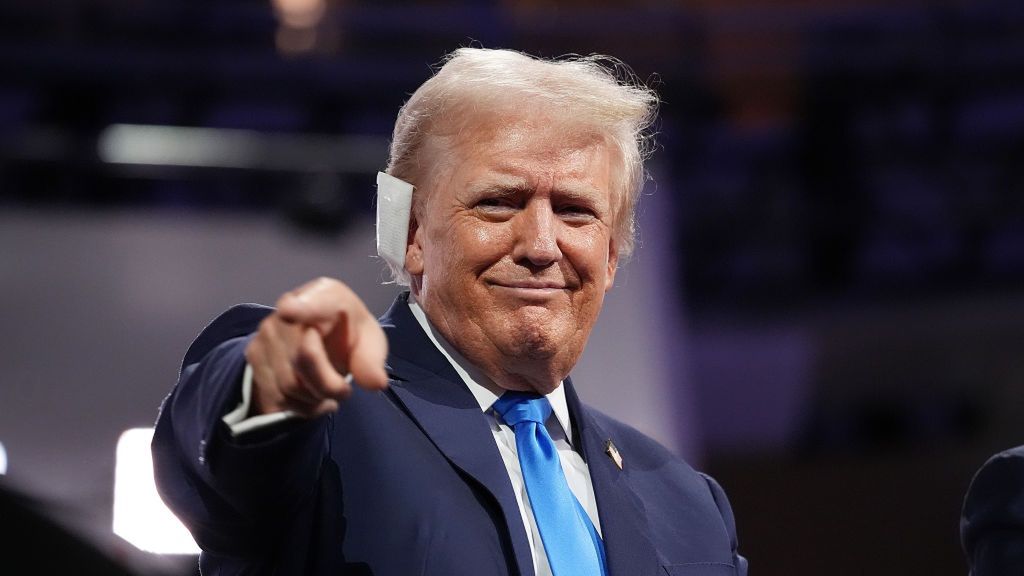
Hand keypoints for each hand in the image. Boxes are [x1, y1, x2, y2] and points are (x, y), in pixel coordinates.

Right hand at [244, 277, 388, 417]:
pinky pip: (275, 396)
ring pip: (288, 385)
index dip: (300, 309)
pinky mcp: (253, 356)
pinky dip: (298, 406)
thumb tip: (376, 383)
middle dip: (328, 386)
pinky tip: (310, 395)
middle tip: (343, 389)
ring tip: (326, 390)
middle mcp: (286, 309)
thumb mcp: (369, 344)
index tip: (289, 311)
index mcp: (323, 296)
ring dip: (314, 398)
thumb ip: (371, 361)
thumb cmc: (349, 335)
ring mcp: (265, 333)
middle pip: (303, 361)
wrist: (320, 338)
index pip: (308, 302)